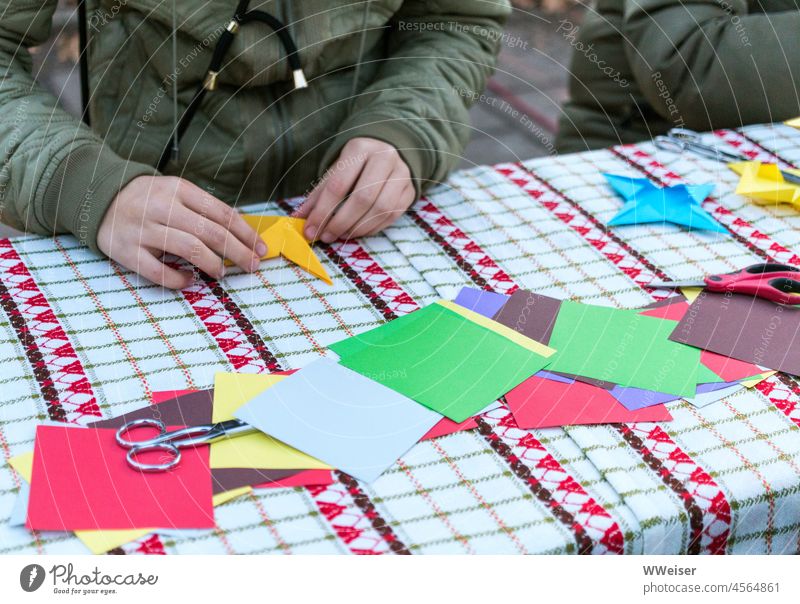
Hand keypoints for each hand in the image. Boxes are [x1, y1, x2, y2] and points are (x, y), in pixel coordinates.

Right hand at [97, 176, 265, 288]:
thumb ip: (204, 210)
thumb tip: (242, 236)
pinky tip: (189, 280)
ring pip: (190, 249)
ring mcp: (143, 230)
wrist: (97, 197)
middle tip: (252, 266)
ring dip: (212, 264)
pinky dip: (179, 279)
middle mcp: (162, 207)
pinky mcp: (126, 251)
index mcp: (179, 190)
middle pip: (211, 232)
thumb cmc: (148, 199)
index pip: (222, 213)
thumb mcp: (176, 192)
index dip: (246, 234)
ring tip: (222, 272)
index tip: (261, 249)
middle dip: (238, 252)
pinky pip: (158, 272)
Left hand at [295, 137, 415, 241]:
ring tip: (341, 235)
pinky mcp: (410, 190)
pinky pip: (392, 216)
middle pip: (362, 198)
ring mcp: (401, 174)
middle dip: (341, 222)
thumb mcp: (335, 170)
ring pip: (380, 209)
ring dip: (357, 228)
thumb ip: (318, 195)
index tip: (310, 229)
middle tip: (326, 236)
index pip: (339, 185)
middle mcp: (385, 158)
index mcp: (360, 148)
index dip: (323, 211)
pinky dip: (372, 228)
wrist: (388, 149)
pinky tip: (358, 231)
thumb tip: (299, 220)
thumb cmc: (356, 163)